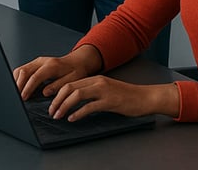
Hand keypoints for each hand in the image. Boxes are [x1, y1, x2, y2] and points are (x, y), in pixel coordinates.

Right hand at [13, 44, 102, 99]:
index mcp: (51, 65)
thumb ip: (58, 86)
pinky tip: (21, 87)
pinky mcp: (35, 63)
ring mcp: (37, 61)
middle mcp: (42, 61)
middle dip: (18, 85)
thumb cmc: (76, 71)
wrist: (78, 61)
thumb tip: (45, 92)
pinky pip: (23, 70)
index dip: (27, 88)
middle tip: (16, 97)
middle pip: (24, 71)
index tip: (23, 97)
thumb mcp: (72, 80)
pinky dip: (19, 79)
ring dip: (17, 81)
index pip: (35, 77)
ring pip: (21, 69)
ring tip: (17, 93)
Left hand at [47, 76, 178, 120]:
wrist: (145, 97)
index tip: (52, 103)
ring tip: (58, 115)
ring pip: (77, 95)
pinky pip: (90, 106)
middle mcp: (97, 82)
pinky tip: (72, 118)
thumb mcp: (106, 90)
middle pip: (70, 87)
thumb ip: (92, 92)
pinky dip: (78, 113)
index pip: (70, 82)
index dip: (58, 93)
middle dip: (57, 100)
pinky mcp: (110, 101)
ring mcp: (103, 91)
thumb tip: (75, 101)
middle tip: (51, 111)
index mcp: (95, 78)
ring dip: (64, 106)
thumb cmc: (126, 96)